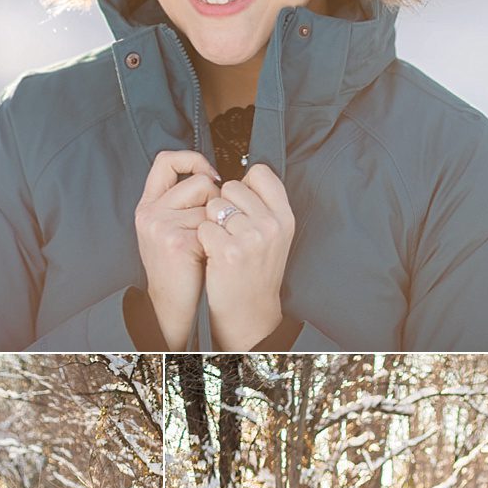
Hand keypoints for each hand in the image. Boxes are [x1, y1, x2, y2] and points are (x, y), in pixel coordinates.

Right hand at [135, 150, 220, 348]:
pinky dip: (217, 241)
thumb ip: (182, 201)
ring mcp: (161, 225)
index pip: (166, 161)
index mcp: (149, 205)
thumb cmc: (179, 268)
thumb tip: (214, 176)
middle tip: (210, 228)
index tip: (211, 176)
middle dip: (216, 201)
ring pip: (211, 203)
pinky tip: (206, 257)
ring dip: (219, 223)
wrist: (173, 305)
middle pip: (200, 181)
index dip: (192, 160)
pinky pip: (214, 226)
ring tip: (206, 245)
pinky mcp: (176, 241)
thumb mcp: (171, 228)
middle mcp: (150, 212)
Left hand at [198, 163, 294, 349]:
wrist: (249, 314)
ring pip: (214, 205)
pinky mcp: (228, 251)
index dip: (244, 184)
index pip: (261, 173)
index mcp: (285, 217)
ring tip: (222, 244)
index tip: (241, 202)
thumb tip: (242, 176)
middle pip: (232, 186)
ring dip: (211, 222)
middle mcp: (271, 225)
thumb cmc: (257, 273)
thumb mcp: (275, 236)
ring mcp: (251, 237)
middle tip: (229, 231)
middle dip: (224, 204)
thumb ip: (264, 206)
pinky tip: (213, 255)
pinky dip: (202, 240)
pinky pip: (203, 227)